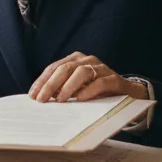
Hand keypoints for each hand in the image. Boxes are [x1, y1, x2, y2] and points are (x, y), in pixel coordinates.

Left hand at [28, 52, 148, 103]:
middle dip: (50, 84)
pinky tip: (81, 99)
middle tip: (42, 99)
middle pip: (64, 68)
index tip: (33, 95)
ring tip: (60, 100)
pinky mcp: (115, 79)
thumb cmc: (97, 92)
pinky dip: (89, 90)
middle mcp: (87, 60)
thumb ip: (62, 90)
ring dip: (68, 86)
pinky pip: (101, 82)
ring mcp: (102, 68)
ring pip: (81, 72)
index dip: (42, 81)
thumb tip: (42, 99)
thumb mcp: (77, 90)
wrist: (128, 94)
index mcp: (75, 60)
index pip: (54, 68)